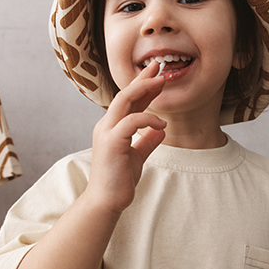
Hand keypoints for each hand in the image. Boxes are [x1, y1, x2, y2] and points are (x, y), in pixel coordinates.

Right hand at [86, 61, 166, 214]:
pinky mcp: (112, 143)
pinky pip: (131, 122)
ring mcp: (107, 133)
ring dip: (144, 89)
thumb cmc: (119, 181)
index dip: (142, 86)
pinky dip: (148, 119)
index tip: (157, 75)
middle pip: (124, 94)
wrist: (106, 201)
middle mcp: (106, 126)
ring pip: (123, 101)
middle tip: (158, 67)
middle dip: (142, 79)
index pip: (127, 101)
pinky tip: (162, 125)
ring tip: (162, 83)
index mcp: (111, 127)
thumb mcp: (137, 158)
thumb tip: (160, 132)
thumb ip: (146, 143)